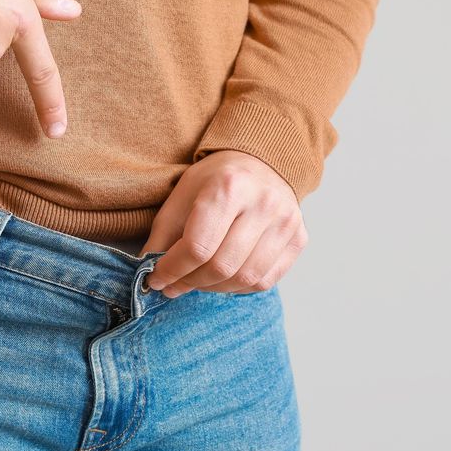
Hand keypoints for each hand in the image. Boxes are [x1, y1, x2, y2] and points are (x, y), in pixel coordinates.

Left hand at [139, 150, 308, 295]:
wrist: (261, 163)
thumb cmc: (217, 180)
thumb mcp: (181, 195)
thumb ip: (163, 236)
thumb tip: (150, 276)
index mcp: (229, 187)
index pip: (197, 247)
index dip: (172, 270)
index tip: (156, 279)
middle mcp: (263, 204)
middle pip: (221, 266)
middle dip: (190, 282)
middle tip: (173, 285)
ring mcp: (286, 222)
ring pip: (245, 278)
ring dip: (213, 288)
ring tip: (196, 281)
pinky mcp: (299, 238)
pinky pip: (265, 280)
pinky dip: (238, 287)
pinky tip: (222, 278)